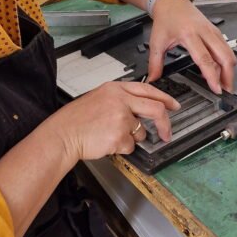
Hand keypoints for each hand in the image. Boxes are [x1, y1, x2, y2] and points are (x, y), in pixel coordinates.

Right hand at [56, 81, 180, 160]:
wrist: (63, 134)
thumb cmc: (77, 119)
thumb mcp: (99, 98)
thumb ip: (121, 99)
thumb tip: (141, 110)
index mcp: (115, 89)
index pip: (148, 90)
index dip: (165, 98)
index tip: (173, 105)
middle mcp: (120, 100)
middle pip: (155, 109)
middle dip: (165, 124)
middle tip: (167, 133)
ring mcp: (121, 118)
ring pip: (141, 132)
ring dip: (131, 138)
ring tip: (110, 135)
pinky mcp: (119, 136)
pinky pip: (130, 145)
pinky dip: (121, 147)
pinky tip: (106, 142)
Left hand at [147, 0, 235, 93]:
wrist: (171, 1)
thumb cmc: (165, 19)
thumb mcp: (156, 42)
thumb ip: (155, 63)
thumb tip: (153, 80)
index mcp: (189, 35)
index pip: (205, 59)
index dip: (212, 76)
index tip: (216, 89)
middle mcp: (204, 32)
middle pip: (224, 56)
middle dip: (228, 75)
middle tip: (226, 90)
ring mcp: (212, 30)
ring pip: (228, 52)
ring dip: (229, 69)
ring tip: (224, 83)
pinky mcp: (215, 31)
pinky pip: (226, 47)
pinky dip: (226, 60)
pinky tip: (220, 70)